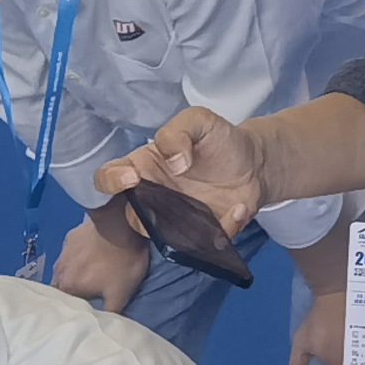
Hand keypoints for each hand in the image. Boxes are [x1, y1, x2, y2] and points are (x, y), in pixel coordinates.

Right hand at [51, 210, 150, 312]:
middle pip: (63, 287)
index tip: (84, 309)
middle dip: (73, 291)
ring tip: (89, 274)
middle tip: (88, 292)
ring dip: (74, 273)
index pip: (65, 305)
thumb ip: (111, 314)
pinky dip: (79, 256)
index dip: (75, 308)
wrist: (120, 225)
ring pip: (66, 269)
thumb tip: (104, 326)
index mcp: (67, 288)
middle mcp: (58, 271)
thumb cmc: (120, 263)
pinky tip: (91, 254)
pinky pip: (72, 252)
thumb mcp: (121, 294)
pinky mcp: (71, 237)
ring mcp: (63, 252)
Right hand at [97, 107, 266, 236]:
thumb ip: (178, 133)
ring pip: (164, 236)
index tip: (130, 178)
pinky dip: (224, 227)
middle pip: (131, 215)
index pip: (109, 177)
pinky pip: (203, 243)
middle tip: (170, 204)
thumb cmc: (218, 140)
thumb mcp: (198, 121)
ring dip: (185, 228)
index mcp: (143, 167)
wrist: (255, 164)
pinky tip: (239, 209)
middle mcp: (153, 198)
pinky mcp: (200, 235)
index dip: (111, 181)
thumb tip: (174, 162)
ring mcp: (175, 221)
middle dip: (144, 215)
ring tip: (215, 207)